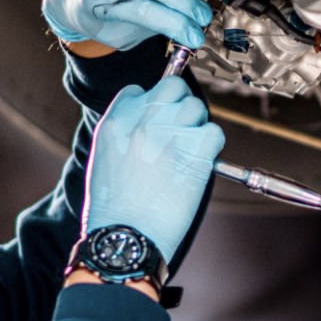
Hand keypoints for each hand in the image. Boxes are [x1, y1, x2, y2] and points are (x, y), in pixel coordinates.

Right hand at [81, 76, 224, 260]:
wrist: (125, 234)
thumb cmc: (113, 208)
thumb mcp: (105, 159)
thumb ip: (126, 134)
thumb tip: (148, 124)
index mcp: (116, 120)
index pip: (140, 89)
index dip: (153, 104)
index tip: (156, 123)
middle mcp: (143, 119)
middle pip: (173, 87)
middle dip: (180, 104)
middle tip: (180, 129)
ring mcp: (170, 132)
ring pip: (197, 107)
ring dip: (196, 126)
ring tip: (187, 151)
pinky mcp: (196, 151)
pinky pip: (214, 131)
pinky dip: (211, 146)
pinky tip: (199, 162)